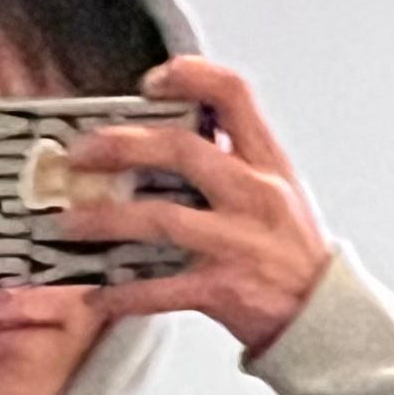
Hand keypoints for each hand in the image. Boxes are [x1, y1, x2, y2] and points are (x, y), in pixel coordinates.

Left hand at [55, 58, 333, 359]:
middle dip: (124, 146)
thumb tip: (172, 144)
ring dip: (106, 219)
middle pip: (182, 150)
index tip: (151, 81)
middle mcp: (255, 195)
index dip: (192, 76)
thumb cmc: (292, 256)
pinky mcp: (223, 289)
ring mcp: (238, 242)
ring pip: (160, 219)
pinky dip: (123, 293)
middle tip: (81, 153)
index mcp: (270, 163)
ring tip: (68, 222)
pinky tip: (96, 294)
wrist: (324, 317)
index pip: (235, 95)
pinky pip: (160, 289)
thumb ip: (236, 165)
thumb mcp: (279, 194)